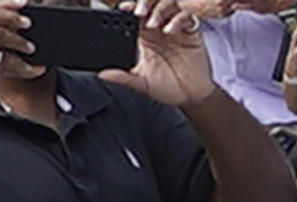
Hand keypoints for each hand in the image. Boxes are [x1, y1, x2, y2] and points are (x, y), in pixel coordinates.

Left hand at [109, 0, 224, 105]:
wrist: (192, 97)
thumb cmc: (169, 88)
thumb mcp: (142, 84)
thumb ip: (123, 78)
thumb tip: (103, 75)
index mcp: (144, 36)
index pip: (134, 14)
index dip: (129, 8)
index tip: (123, 10)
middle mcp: (159, 28)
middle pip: (150, 3)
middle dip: (143, 3)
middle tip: (138, 12)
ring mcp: (176, 28)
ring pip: (167, 4)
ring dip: (158, 10)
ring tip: (152, 23)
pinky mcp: (191, 32)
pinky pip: (186, 16)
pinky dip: (177, 20)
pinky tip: (169, 30)